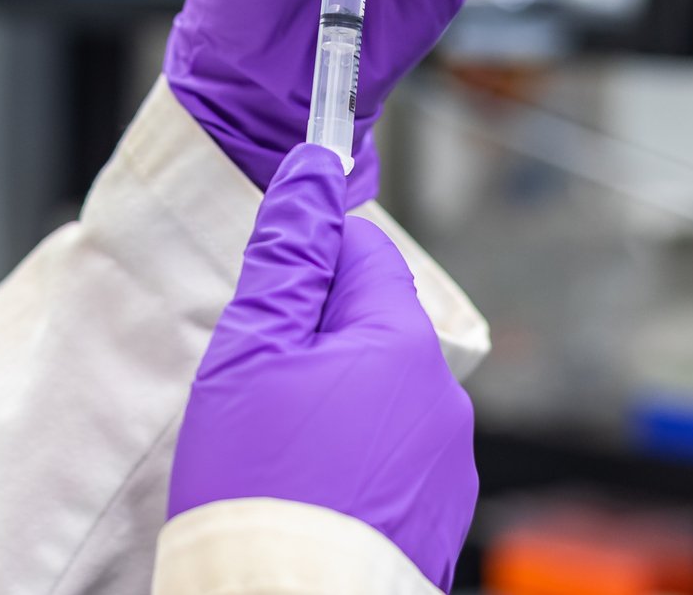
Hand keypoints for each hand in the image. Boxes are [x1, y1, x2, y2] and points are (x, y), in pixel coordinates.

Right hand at [168, 144, 477, 589]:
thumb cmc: (256, 489)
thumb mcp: (247, 354)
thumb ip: (284, 255)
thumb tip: (310, 170)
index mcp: (400, 344)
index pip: (363, 251)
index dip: (308, 258)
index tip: (265, 290)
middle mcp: (441, 401)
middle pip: (371, 327)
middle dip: (313, 340)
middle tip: (253, 386)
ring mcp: (445, 467)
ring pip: (379, 396)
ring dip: (330, 403)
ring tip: (273, 452)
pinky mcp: (436, 521)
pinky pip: (389, 461)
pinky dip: (349, 462)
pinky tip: (302, 490)